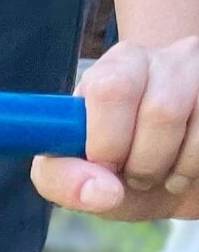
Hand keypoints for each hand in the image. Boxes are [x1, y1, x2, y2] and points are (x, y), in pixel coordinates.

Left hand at [33, 36, 198, 221]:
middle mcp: (161, 60)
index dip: (107, 141)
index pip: (110, 89)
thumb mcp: (80, 177)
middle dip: (144, 160)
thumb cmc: (119, 169)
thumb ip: (64, 180)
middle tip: (134, 176)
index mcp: (112, 70)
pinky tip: (185, 168)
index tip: (105, 168)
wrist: (175, 174)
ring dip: (171, 166)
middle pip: (160, 110)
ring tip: (159, 173)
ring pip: (193, 123)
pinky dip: (195, 166)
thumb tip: (102, 191)